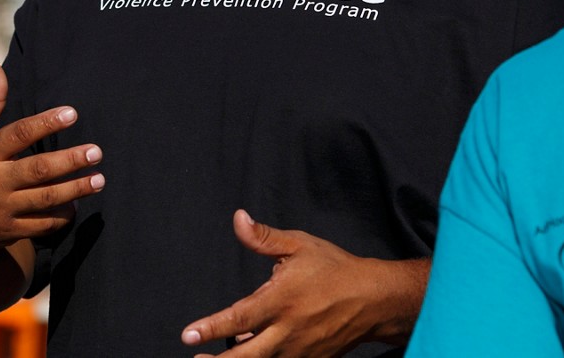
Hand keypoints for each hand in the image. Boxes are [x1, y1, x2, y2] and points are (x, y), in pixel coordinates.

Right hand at [0, 61, 104, 254]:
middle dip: (70, 160)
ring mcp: (0, 208)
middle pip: (38, 169)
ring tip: (99, 179)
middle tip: (96, 152)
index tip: (72, 113)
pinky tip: (76, 205)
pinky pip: (40, 226)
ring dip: (75, 190)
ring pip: (44, 199)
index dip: (46, 123)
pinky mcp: (7, 231)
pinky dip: (60, 217)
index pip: (18, 134)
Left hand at [181, 211, 426, 357]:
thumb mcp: (299, 245)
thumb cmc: (334, 268)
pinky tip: (252, 352)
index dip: (210, 328)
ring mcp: (299, 350)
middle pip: (246, 356)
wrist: (375, 299)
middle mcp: (287, 331)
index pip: (238, 318)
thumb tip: (238, 219)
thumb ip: (263, 237)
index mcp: (280, 300)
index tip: (188, 335)